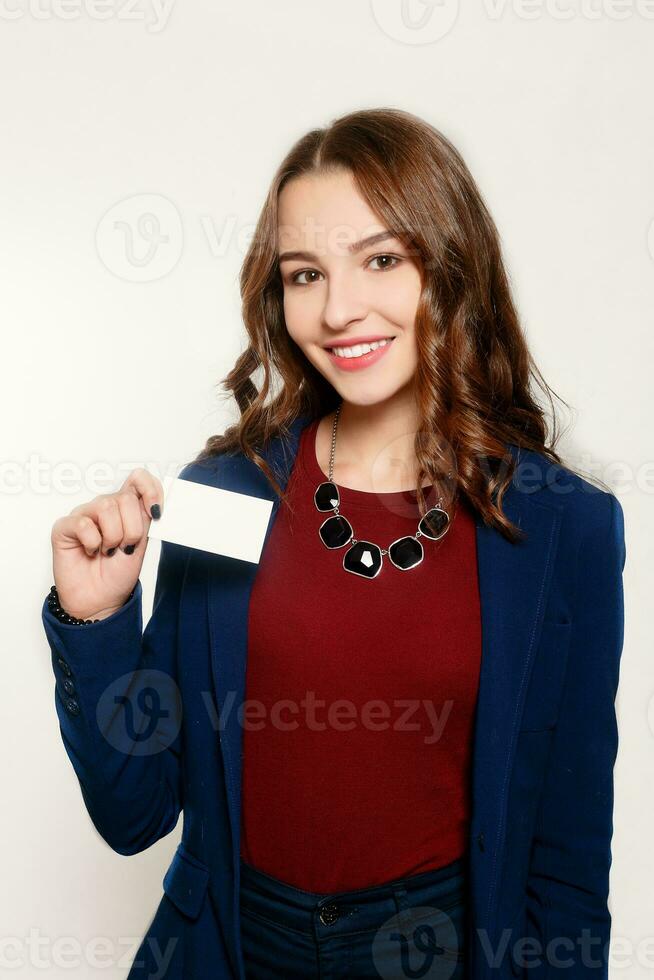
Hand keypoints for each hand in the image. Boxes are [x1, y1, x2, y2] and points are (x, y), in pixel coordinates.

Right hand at [50, 467, 163, 620]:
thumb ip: (146, 519)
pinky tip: (90, 552)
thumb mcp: (142, 544)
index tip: (156, 513)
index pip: (138, 478)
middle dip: (132, 530)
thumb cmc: (118, 573)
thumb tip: (155, 501)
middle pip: (125, 498)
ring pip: (106, 507)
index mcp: (126, 507)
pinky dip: (93, 543)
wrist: (100, 600)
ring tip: (107, 551)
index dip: (150, 490)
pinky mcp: (64, 527)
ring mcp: (84, 514)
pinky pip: (83, 523)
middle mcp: (105, 506)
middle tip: (124, 548)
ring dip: (113, 536)